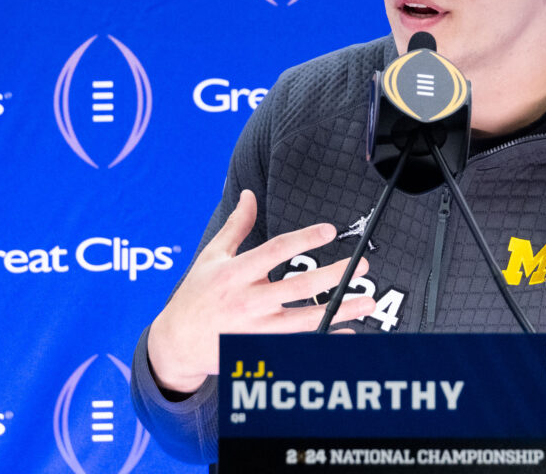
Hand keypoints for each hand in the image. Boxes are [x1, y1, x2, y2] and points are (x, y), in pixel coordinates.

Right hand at [147, 190, 375, 393]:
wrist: (176, 343)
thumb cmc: (197, 294)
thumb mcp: (212, 255)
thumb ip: (237, 226)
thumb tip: (249, 194)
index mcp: (236, 273)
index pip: (276, 251)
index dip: (304, 239)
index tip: (330, 231)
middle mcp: (248, 301)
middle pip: (298, 287)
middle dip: (333, 275)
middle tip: (362, 265)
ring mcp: (256, 329)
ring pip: (306, 321)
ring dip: (340, 311)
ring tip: (368, 301)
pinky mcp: (260, 350)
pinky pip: (300, 346)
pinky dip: (326, 340)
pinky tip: (348, 332)